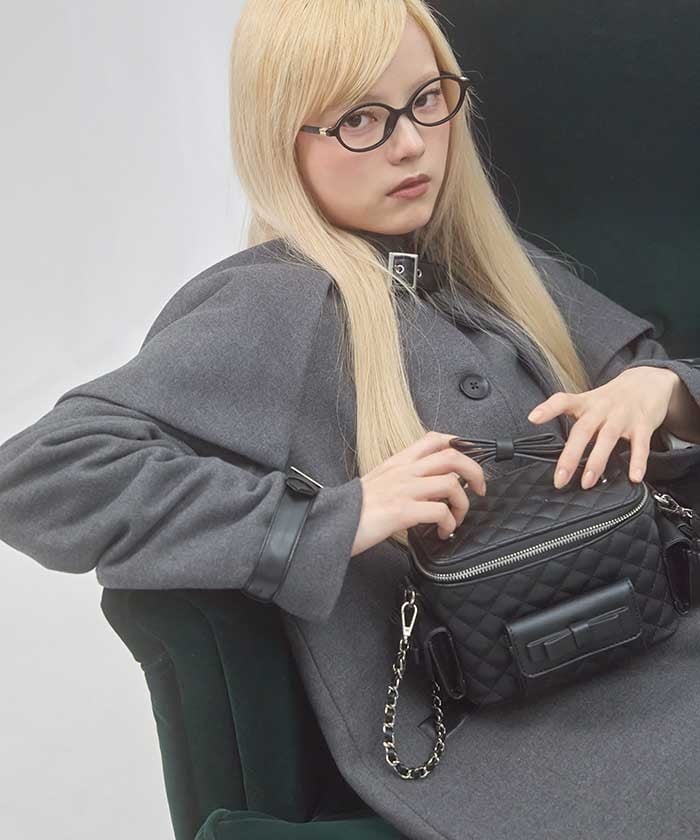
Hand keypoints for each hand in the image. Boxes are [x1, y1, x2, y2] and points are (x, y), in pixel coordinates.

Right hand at [351, 431, 487, 555]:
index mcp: (397, 462)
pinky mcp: (401, 511)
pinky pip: (440, 511)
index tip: (468, 462)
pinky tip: (442, 532)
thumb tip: (428, 487)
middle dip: (475, 471)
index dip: (460, 446)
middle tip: (480, 489)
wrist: (329, 523)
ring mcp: (403, 489)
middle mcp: (403, 471)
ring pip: (451, 484)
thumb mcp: (377, 483)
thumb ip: (401, 478)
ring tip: (456, 518)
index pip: (434, 439)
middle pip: (452, 456)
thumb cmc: (353, 509)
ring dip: (463, 504)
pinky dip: (449, 523)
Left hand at [526, 367, 678, 488]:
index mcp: (586, 403)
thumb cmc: (612, 399)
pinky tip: (634, 477)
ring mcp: (623, 416)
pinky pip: (640, 445)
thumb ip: (577, 425)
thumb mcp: (590, 404)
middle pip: (583, 429)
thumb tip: (562, 457)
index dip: (548, 408)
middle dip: (570, 456)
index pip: (564, 401)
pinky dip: (638, 461)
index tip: (533, 418)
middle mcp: (602, 408)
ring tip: (587, 482)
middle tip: (560, 478)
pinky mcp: (643, 424)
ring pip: (608, 438)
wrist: (648, 381)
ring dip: (597, 461)